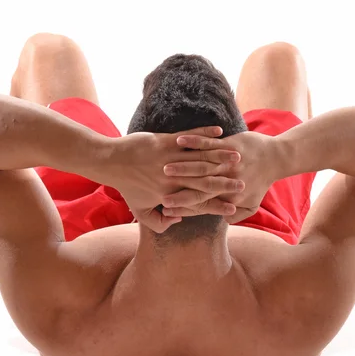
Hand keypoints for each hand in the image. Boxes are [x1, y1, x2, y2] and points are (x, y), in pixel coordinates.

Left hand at [103, 126, 245, 232]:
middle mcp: (172, 178)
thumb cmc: (126, 186)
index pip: (198, 203)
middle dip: (226, 183)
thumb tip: (178, 220)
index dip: (217, 205)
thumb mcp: (140, 210)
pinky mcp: (166, 141)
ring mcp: (170, 159)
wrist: (111, 161)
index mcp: (169, 195)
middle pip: (205, 181)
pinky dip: (205, 134)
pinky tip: (220, 132)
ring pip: (202, 159)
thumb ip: (158, 223)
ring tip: (238, 158)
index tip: (234, 207)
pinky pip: (191, 138)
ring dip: (221, 158)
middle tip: (243, 183)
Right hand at [161, 131, 279, 223]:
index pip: (201, 205)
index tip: (166, 210)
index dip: (183, 208)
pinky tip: (178, 141)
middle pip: (197, 188)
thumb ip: (235, 216)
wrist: (276, 158)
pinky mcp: (229, 144)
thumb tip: (221, 221)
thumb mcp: (251, 205)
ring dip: (181, 167)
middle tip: (158, 194)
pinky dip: (193, 142)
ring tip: (163, 169)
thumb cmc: (261, 182)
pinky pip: (208, 143)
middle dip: (177, 191)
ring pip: (200, 165)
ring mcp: (227, 162)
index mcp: (229, 198)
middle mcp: (227, 181)